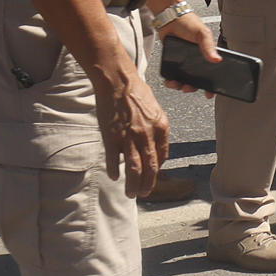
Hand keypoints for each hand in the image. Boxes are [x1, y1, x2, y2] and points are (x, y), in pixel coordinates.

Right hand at [98, 74, 169, 196]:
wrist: (118, 82)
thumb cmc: (137, 93)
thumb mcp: (155, 111)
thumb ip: (156, 130)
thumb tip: (155, 148)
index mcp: (161, 128)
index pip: (162, 156)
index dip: (157, 169)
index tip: (152, 175)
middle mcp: (148, 135)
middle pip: (150, 167)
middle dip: (148, 184)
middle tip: (144, 194)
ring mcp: (129, 137)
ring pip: (134, 168)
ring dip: (133, 184)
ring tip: (132, 193)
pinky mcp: (112, 137)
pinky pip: (114, 159)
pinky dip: (115, 170)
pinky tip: (114, 177)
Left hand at [156, 13, 218, 96]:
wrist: (170, 18)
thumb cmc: (189, 23)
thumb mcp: (202, 34)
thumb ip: (209, 47)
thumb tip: (217, 59)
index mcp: (208, 54)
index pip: (213, 72)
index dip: (212, 84)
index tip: (209, 93)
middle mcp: (197, 59)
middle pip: (197, 79)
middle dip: (193, 87)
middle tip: (188, 88)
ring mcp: (185, 61)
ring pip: (185, 79)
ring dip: (180, 85)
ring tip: (176, 85)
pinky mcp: (174, 61)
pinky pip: (174, 74)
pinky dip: (171, 80)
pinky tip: (169, 80)